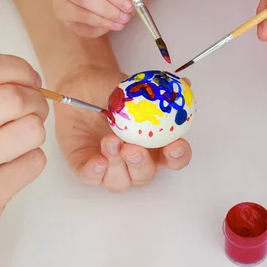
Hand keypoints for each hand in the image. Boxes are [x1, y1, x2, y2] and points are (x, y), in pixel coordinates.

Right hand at [0, 53, 48, 266]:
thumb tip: (26, 77)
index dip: (16, 67)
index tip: (27, 78)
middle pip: (12, 98)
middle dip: (36, 99)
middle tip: (35, 108)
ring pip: (30, 129)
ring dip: (37, 129)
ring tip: (23, 137)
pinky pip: (34, 161)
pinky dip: (33, 158)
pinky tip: (14, 164)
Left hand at [54, 65, 191, 192]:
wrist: (81, 85)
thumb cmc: (110, 89)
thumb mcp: (135, 87)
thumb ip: (158, 91)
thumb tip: (186, 84)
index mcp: (153, 144)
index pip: (173, 159)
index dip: (178, 157)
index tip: (174, 145)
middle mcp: (134, 159)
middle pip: (145, 175)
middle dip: (140, 164)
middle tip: (132, 148)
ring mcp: (110, 165)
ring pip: (120, 182)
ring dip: (117, 165)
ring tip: (109, 141)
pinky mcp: (86, 166)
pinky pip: (92, 179)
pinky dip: (95, 173)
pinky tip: (97, 160)